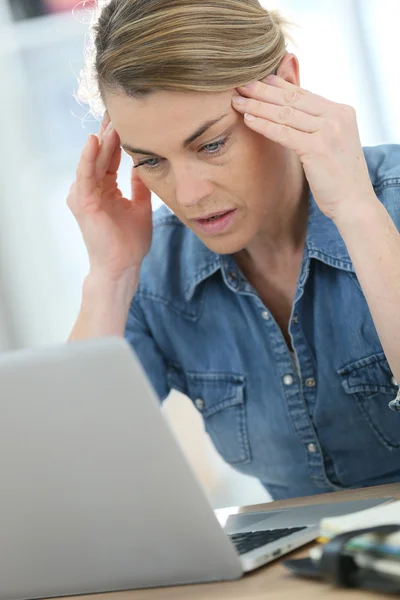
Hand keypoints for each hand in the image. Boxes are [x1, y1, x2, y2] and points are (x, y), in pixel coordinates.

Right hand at [67, 114, 151, 281]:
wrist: (124, 266)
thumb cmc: (131, 242)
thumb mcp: (141, 206)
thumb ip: (140, 185)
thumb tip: (146, 164)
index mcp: (106, 189)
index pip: (109, 157)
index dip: (118, 138)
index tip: (129, 117)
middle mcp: (92, 188)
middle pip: (100, 154)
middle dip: (109, 131)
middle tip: (118, 106)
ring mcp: (85, 194)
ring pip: (94, 160)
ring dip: (103, 139)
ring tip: (112, 118)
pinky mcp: (84, 202)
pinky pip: (86, 175)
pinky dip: (89, 157)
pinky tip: (96, 139)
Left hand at [232, 75, 376, 221]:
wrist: (354, 202)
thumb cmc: (339, 177)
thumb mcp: (332, 143)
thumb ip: (316, 124)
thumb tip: (293, 111)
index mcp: (341, 111)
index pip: (303, 93)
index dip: (278, 85)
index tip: (256, 79)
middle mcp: (337, 116)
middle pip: (292, 99)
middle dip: (263, 90)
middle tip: (240, 84)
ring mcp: (328, 130)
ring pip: (285, 113)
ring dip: (258, 106)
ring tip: (238, 101)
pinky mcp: (317, 148)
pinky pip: (284, 132)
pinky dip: (264, 125)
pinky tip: (248, 119)